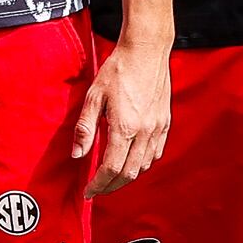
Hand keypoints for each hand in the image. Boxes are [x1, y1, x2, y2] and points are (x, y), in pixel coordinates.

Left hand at [76, 36, 172, 194]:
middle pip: (128, 173)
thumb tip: (77, 155)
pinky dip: (142, 164)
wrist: (146, 50)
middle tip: (98, 190)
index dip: (99, 184)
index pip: (111, 168)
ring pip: (143, 166)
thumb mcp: (94, 96)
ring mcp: (157, 128)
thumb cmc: (117, 69)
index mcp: (124, 127)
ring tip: (112, 178)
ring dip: (127, 177)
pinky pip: (155, 153)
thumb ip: (85, 128)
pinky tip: (132, 162)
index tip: (89, 191)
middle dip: (111, 186)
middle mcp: (144, 132)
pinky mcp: (165, 122)